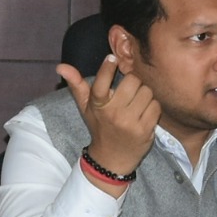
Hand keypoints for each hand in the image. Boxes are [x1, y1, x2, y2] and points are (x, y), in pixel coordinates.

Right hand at [55, 55, 160, 194]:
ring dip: (144, 95)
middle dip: (133, 84)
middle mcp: (113, 113)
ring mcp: (130, 122)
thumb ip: (76, 84)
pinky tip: (144, 114)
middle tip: (129, 92)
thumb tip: (60, 66)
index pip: (101, 82)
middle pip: (133, 81)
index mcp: (98, 105)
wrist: (112, 158)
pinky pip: (156, 105)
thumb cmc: (100, 126)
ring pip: (147, 92)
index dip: (107, 67)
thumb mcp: (86, 107)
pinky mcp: (145, 129)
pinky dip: (152, 107)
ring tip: (136, 104)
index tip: (112, 58)